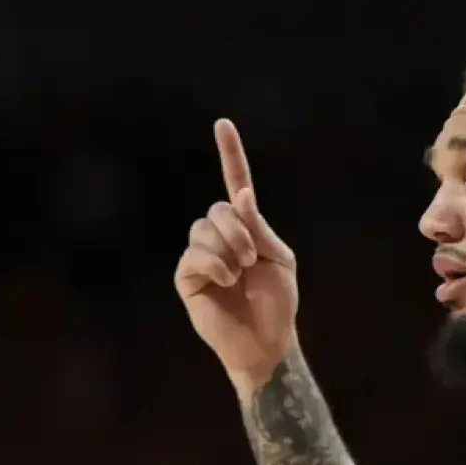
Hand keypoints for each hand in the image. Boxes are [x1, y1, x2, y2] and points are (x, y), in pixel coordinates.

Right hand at [175, 119, 297, 380]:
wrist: (266, 340)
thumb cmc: (277, 303)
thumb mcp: (278, 259)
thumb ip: (258, 227)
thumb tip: (241, 193)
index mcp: (246, 228)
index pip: (234, 183)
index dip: (230, 154)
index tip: (223, 124)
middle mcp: (219, 236)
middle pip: (218, 209)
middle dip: (239, 232)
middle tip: (251, 260)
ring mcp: (201, 255)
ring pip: (203, 229)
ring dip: (228, 251)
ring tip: (239, 275)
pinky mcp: (187, 277)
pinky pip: (194, 255)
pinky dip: (215, 266)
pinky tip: (226, 283)